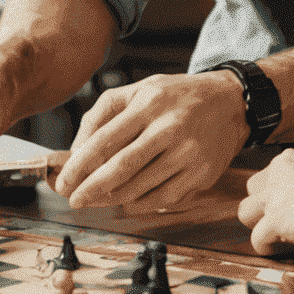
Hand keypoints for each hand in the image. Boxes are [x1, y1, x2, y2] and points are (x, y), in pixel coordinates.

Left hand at [52, 72, 247, 209]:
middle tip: (74, 199)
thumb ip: (104, 112)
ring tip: (95, 201)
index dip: (80, 164)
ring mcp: (187, 153)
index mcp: (148, 104)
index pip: (105, 139)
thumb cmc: (176, 95)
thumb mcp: (138, 89)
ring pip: (141, 185)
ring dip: (112, 199)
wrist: (229, 102)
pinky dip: (140, 204)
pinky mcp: (201, 174)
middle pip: (122, 166)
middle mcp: (169, 128)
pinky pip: (164, 197)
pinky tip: (125, 203)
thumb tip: (78, 148)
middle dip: (92, 187)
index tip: (64, 181)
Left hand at [238, 148, 293, 254]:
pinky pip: (256, 238)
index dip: (275, 196)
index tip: (287, 209)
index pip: (267, 177)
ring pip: (245, 213)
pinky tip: (276, 252)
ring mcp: (274, 197)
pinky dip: (265, 248)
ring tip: (276, 238)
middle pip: (251, 192)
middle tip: (280, 223)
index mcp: (289, 161)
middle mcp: (276, 174)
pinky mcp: (276, 221)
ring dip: (259, 227)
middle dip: (263, 208)